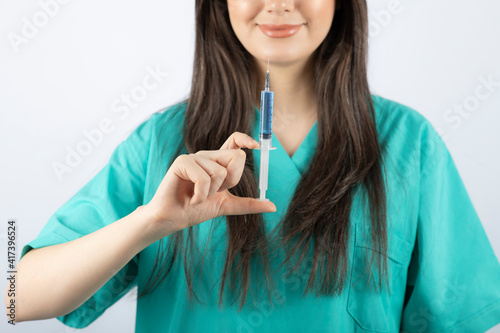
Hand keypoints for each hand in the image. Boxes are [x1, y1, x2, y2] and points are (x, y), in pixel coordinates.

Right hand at [145, 132, 275, 236]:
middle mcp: (207, 156)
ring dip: (211, 193)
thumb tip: (272, 207)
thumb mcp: (227, 206)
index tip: (255, 146)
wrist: (173, 219)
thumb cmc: (195, 210)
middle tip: (213, 192)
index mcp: (217, 162)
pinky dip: (201, 195)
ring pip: (221, 172)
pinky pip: (204, 178)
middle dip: (230, 181)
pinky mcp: (182, 162)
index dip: (246, 139)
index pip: (234, 141)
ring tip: (197, 197)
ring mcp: (194, 157)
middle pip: (236, 157)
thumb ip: (249, 204)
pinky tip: (191, 199)